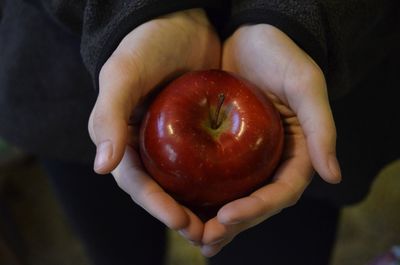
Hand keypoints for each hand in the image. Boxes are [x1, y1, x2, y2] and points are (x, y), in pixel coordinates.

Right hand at [88, 9, 219, 243]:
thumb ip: (108, 115)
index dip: (156, 206)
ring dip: (203, 210)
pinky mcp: (199, 135)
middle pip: (163, 192)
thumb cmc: (146, 44)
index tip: (182, 221)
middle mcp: (149, 147)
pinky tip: (237, 197)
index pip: (137, 183)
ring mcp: (175, 144)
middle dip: (182, 217)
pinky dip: (220, 186)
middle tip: (208, 236)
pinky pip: (209, 166)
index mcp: (124, 140)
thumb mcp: (123, 74)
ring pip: (187, 186)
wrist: (180, 21)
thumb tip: (101, 167)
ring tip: (224, 228)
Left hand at [200, 24, 340, 255]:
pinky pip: (214, 177)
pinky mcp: (223, 147)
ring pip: (234, 196)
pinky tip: (182, 207)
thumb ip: (321, 127)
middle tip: (206, 239)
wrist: (251, 35)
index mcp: (296, 152)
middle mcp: (270, 160)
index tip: (227, 216)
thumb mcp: (305, 84)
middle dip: (233, 225)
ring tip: (194, 237)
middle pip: (255, 202)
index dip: (257, 209)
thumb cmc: (281, 55)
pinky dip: (201, 195)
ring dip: (215, 221)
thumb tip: (333, 174)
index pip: (281, 192)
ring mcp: (247, 157)